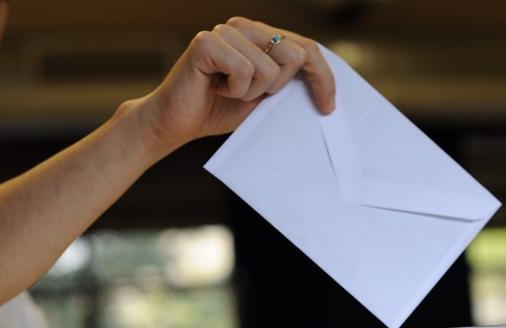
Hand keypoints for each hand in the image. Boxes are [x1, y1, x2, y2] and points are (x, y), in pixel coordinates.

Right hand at [139, 17, 335, 151]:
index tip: (329, 107)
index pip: (307, 47)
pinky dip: (234, 90)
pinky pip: (244, 71)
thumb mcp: (264, 98)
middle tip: (254, 98)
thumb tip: (324, 87)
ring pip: (270, 68)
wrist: (176, 123)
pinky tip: (216, 88)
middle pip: (295, 54)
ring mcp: (225, 31)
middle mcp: (244, 26)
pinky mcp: (207, 43)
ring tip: (228, 92)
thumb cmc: (218, 110)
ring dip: (251, 93)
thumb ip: (287, 83)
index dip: (323, 77)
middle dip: (280, 88)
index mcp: (260, 35)